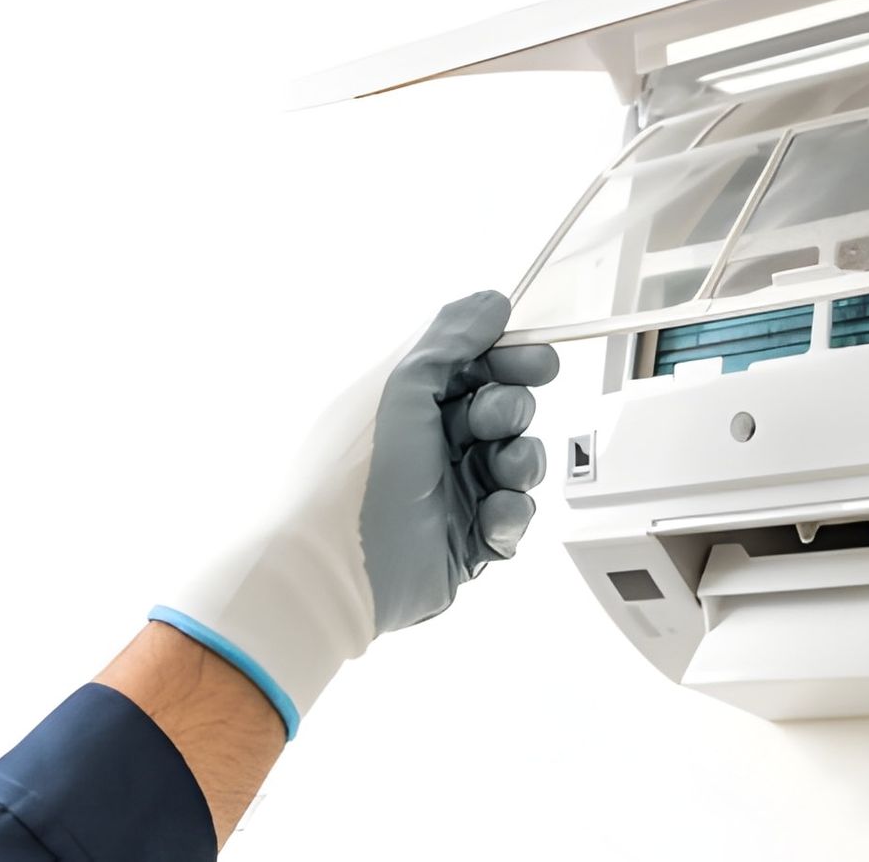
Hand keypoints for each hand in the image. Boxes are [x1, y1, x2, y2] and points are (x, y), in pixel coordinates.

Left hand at [152, 291, 557, 735]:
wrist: (330, 567)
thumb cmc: (353, 469)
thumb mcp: (399, 383)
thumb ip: (451, 336)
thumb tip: (492, 301)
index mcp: (408, 401)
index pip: (476, 367)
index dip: (511, 360)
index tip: (539, 362)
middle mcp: (430, 442)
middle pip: (504, 411)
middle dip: (511, 411)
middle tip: (493, 424)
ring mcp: (450, 493)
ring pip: (516, 463)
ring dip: (520, 461)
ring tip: (501, 472)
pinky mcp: (466, 543)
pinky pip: (512, 518)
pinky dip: (511, 513)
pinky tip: (493, 515)